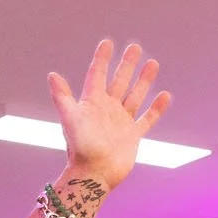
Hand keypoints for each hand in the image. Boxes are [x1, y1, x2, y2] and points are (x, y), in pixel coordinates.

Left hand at [48, 41, 172, 192]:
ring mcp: (120, 122)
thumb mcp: (70, 119)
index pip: (97, 75)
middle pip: (118, 81)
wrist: (93, 175)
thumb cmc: (80, 148)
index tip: (107, 43)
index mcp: (92, 104)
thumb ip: (62, 97)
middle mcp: (107, 110)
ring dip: (143, 80)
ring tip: (152, 63)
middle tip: (135, 47)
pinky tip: (164, 95)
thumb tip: (52, 75)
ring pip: (134, 96)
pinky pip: (147, 118)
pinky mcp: (132, 136)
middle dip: (126, 64)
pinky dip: (156, 108)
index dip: (102, 59)